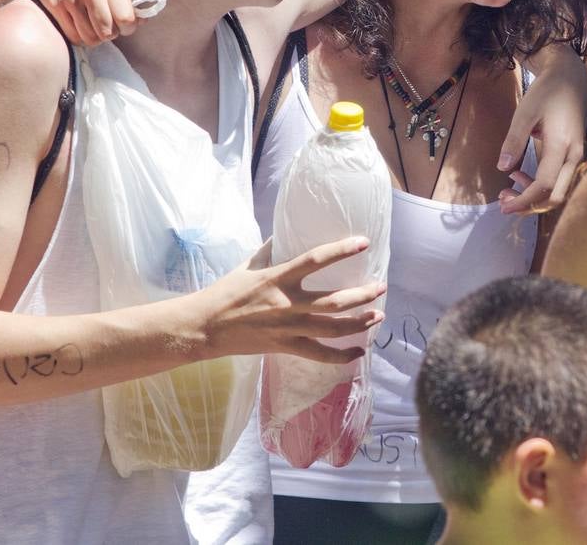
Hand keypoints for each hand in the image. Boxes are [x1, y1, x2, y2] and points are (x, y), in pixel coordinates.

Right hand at [201, 236, 385, 363]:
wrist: (205, 327)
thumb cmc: (224, 293)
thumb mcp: (247, 265)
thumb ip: (269, 250)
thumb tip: (284, 231)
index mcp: (277, 278)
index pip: (316, 260)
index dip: (342, 250)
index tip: (364, 243)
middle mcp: (287, 304)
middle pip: (335, 301)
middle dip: (363, 294)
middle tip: (381, 287)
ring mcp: (288, 329)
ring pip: (333, 328)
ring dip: (360, 322)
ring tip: (378, 315)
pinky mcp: (285, 347)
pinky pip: (319, 355)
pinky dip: (342, 356)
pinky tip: (359, 351)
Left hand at [499, 51, 586, 214]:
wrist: (571, 77)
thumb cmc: (547, 92)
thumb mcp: (525, 113)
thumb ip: (514, 140)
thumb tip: (502, 168)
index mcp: (562, 145)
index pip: (544, 184)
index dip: (524, 200)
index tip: (503, 204)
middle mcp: (574, 155)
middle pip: (555, 196)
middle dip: (529, 205)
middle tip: (503, 201)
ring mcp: (577, 157)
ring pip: (559, 191)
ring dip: (534, 197)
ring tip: (508, 190)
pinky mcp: (574, 156)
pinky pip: (560, 181)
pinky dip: (541, 186)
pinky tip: (521, 175)